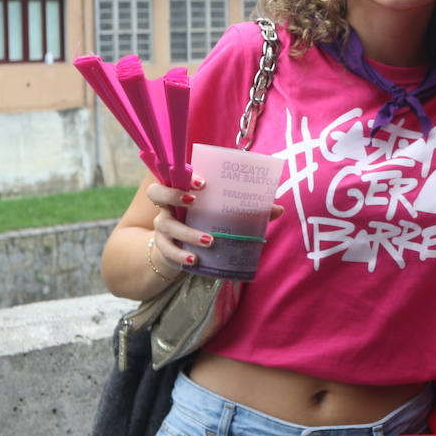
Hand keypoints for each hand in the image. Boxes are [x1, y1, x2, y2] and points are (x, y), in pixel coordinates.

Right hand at [144, 177, 282, 270]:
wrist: (180, 252)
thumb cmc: (205, 225)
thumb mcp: (222, 216)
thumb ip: (248, 211)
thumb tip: (278, 209)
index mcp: (182, 192)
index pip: (176, 175)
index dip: (186, 176)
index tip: (204, 183)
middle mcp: (168, 206)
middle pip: (157, 192)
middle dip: (174, 194)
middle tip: (195, 201)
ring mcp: (163, 226)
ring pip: (167, 225)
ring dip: (188, 233)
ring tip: (209, 241)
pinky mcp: (163, 247)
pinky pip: (167, 250)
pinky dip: (181, 255)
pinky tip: (195, 260)